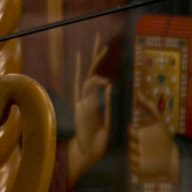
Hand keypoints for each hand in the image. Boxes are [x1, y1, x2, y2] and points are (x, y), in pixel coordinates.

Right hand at [66, 34, 111, 183]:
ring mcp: (82, 102)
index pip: (91, 76)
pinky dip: (96, 84)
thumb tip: (110, 84)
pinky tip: (105, 81)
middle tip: (99, 38)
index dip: (95, 62)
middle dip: (93, 55)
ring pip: (86, 77)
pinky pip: (88, 92)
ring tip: (104, 50)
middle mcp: (83, 98)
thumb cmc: (96, 140)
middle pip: (87, 71)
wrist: (87, 153)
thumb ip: (107, 103)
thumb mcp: (106, 119)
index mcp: (89, 100)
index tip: (103, 48)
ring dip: (95, 63)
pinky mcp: (82, 108)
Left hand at [129, 89, 179, 181]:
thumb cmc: (165, 138)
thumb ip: (148, 105)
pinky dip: (138, 163)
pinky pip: (131, 165)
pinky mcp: (138, 170)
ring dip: (137, 153)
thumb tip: (137, 92)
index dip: (136, 132)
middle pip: (129, 143)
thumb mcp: (159, 120)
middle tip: (148, 145)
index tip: (145, 134)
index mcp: (140, 135)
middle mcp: (137, 148)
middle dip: (137, 143)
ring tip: (149, 152)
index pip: (129, 131)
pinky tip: (148, 160)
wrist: (173, 160)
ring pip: (130, 154)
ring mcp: (137, 160)